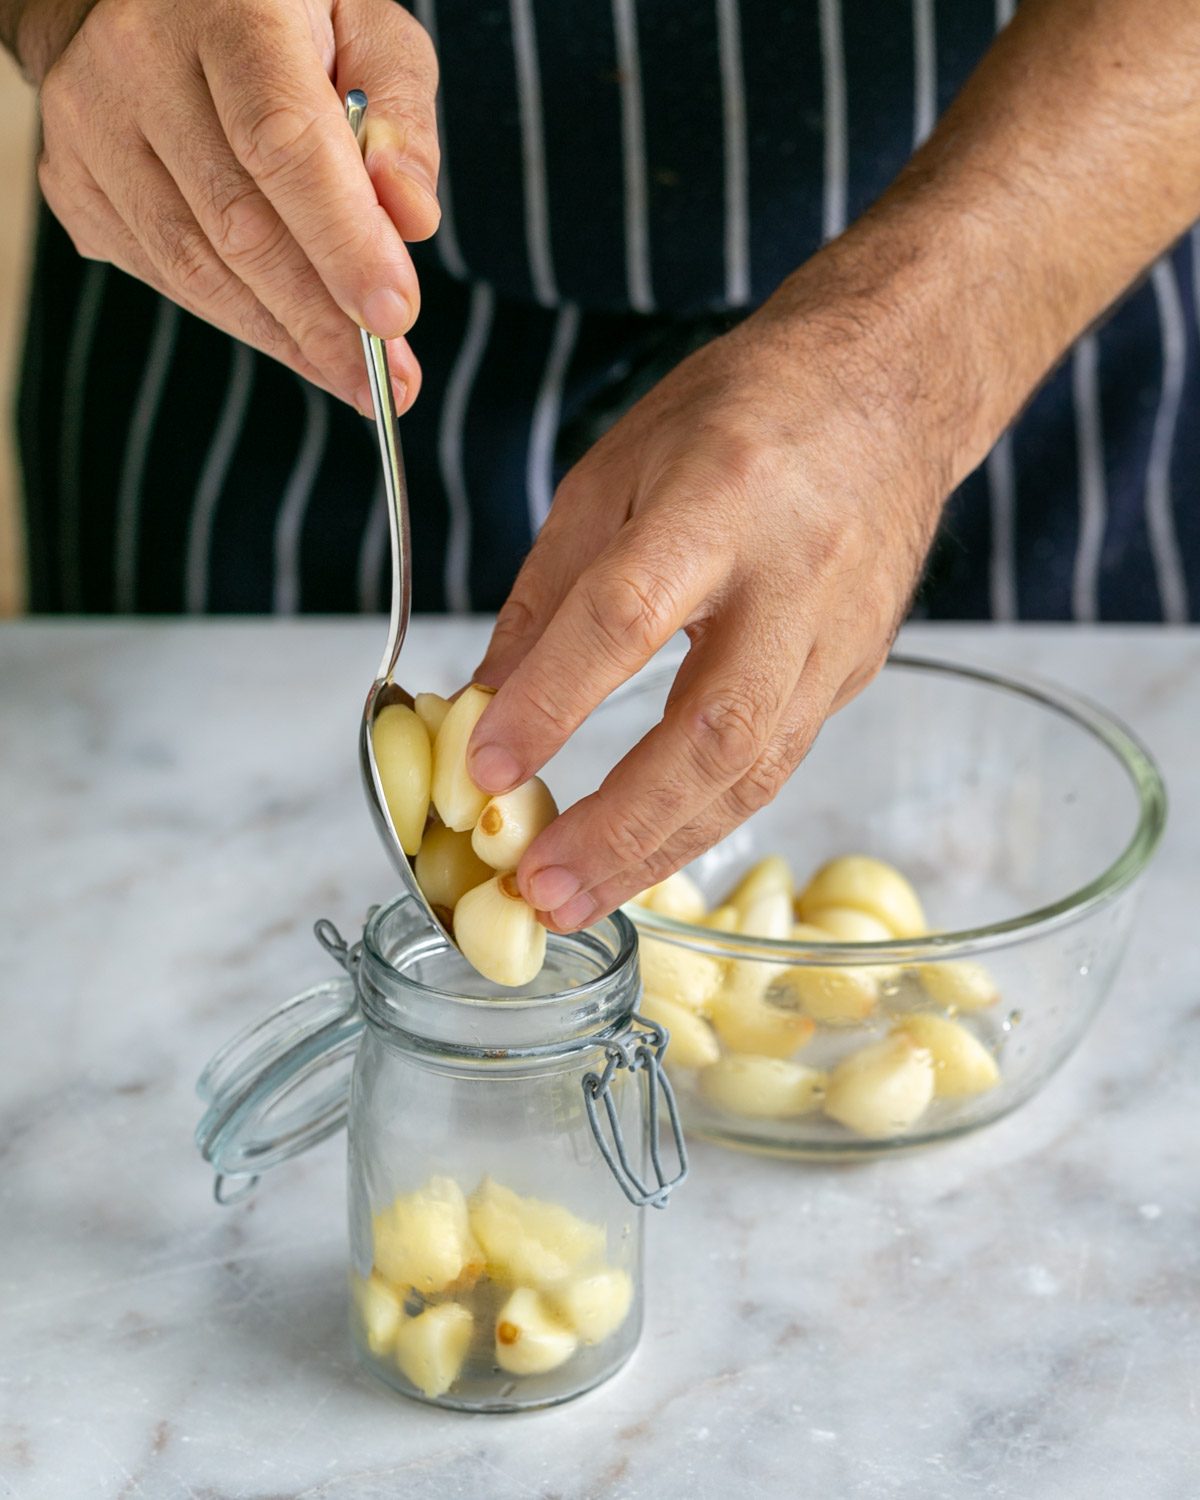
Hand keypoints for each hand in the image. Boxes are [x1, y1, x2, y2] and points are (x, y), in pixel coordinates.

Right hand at [28, 0, 439, 411]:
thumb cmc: (280, 15)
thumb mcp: (366, 30)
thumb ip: (401, 119)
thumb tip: (411, 219)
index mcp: (226, 9)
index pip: (283, 143)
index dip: (343, 243)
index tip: (396, 318)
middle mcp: (139, 63)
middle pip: (239, 225)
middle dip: (325, 321)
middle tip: (390, 382)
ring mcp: (91, 128)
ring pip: (195, 267)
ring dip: (285, 338)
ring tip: (353, 378)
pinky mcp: (73, 184)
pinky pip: (166, 277)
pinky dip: (238, 319)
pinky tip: (291, 339)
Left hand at [466, 277, 948, 930]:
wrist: (894, 391)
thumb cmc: (744, 412)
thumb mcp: (617, 468)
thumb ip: (551, 591)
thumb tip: (487, 700)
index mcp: (719, 498)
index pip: (627, 616)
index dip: (553, 702)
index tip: (485, 774)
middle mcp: (792, 576)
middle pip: (714, 728)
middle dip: (623, 825)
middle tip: (542, 889)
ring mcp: (835, 634)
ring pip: (755, 769)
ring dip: (662, 847)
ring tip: (580, 900)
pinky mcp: (853, 672)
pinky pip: (775, 759)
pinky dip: (704, 815)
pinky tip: (645, 850)